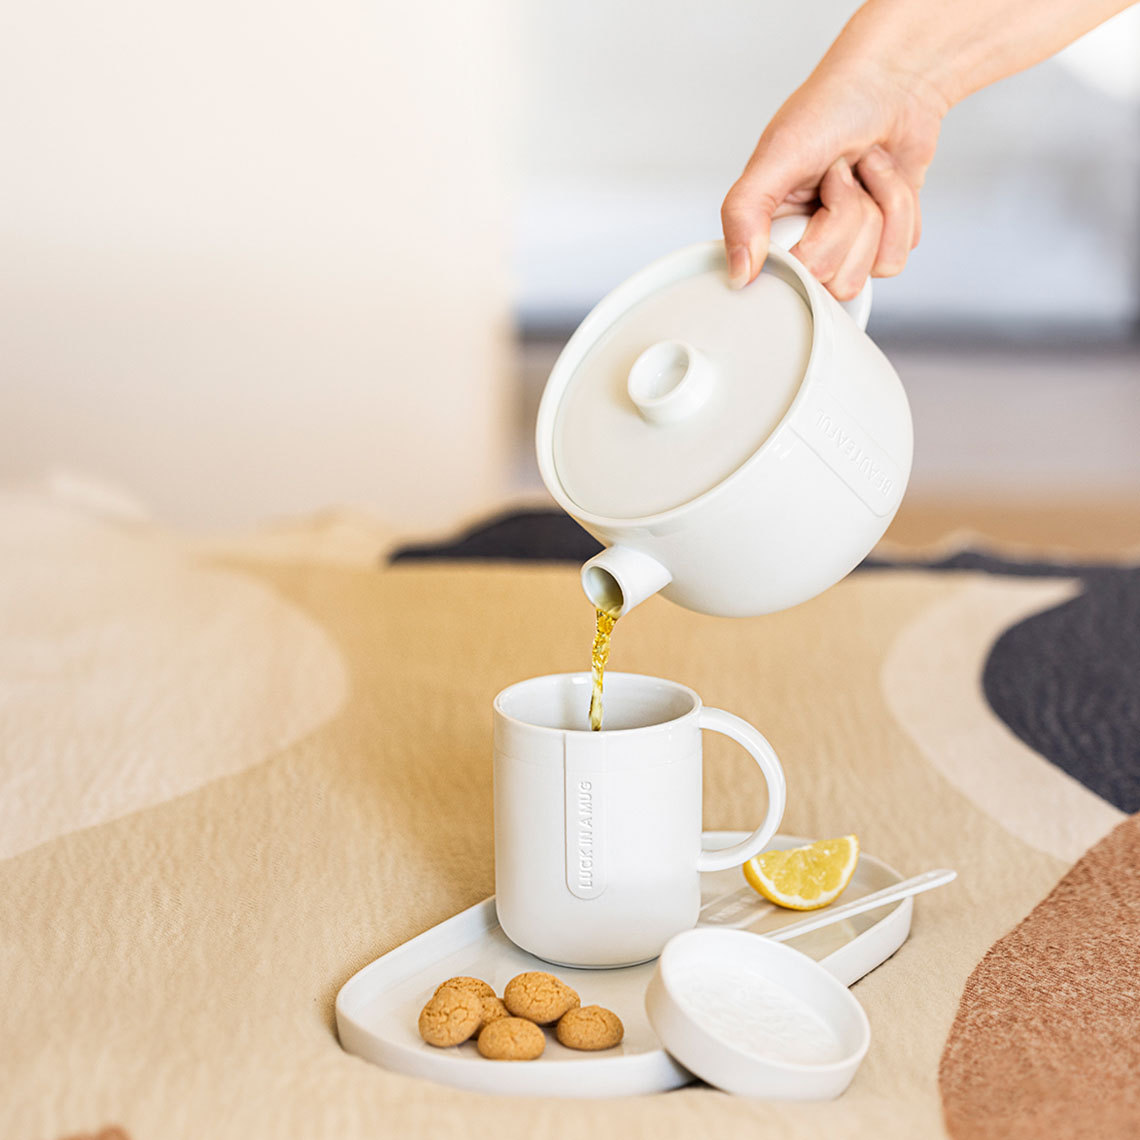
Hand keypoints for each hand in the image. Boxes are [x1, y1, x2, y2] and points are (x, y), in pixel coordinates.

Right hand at [722, 58, 947, 299]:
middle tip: (842, 176)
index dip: (816, 242)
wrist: (894, 80)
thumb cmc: (831, 106)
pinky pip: (898, 255)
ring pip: (873, 268)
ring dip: (881, 207)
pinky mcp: (883, 241)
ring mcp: (847, 248)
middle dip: (851, 217)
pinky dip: (902, 209)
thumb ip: (744, 214)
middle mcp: (805, 247)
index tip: (816, 194)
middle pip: (838, 279)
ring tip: (864, 172)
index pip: (796, 279)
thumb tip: (738, 276)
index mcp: (769, 231)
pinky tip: (884, 179)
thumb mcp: (777, 156)